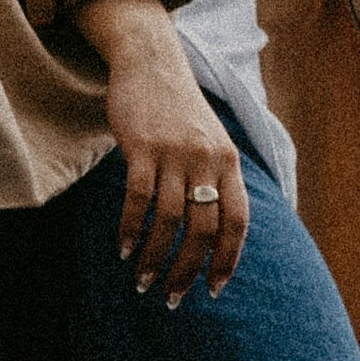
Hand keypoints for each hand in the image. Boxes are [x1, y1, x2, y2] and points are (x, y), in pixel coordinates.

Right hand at [73, 0, 247, 305]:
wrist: (152, 63)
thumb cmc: (179, 111)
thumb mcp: (212, 143)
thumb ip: (217, 181)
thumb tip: (216, 234)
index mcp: (230, 163)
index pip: (237, 222)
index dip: (226, 260)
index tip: (212, 290)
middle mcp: (207, 160)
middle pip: (202, 229)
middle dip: (186, 270)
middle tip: (171, 297)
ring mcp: (175, 153)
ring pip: (169, 220)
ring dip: (153, 257)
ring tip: (141, 282)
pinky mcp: (142, 146)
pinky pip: (137, 198)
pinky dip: (129, 229)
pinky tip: (121, 249)